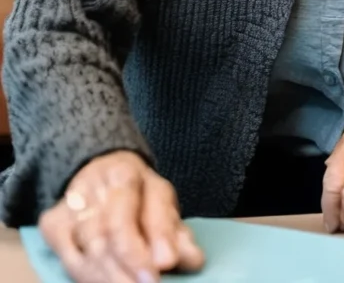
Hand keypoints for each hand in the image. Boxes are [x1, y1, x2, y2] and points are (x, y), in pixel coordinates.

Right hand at [39, 151, 203, 282]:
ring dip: (109, 277)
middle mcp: (91, 186)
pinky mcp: (52, 224)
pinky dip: (89, 278)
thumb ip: (175, 230)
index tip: (161, 270)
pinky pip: (67, 260)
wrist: (101, 172)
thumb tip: (192, 259)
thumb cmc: (138, 194)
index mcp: (123, 173)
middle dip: (127, 268)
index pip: (126, 216)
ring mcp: (68, 206)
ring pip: (85, 252)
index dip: (139, 250)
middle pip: (104, 237)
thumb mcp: (162, 202)